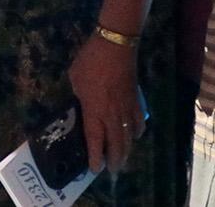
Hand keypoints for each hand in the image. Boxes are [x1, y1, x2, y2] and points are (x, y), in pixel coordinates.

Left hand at [68, 33, 142, 173]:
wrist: (116, 44)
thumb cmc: (91, 60)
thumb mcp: (75, 78)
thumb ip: (78, 95)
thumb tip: (81, 104)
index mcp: (94, 110)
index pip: (95, 140)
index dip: (95, 157)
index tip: (94, 169)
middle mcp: (112, 114)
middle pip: (116, 144)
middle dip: (114, 160)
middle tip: (111, 171)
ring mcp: (126, 108)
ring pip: (128, 136)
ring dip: (126, 150)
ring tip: (122, 160)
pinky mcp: (136, 99)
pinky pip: (139, 121)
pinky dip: (137, 131)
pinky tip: (134, 135)